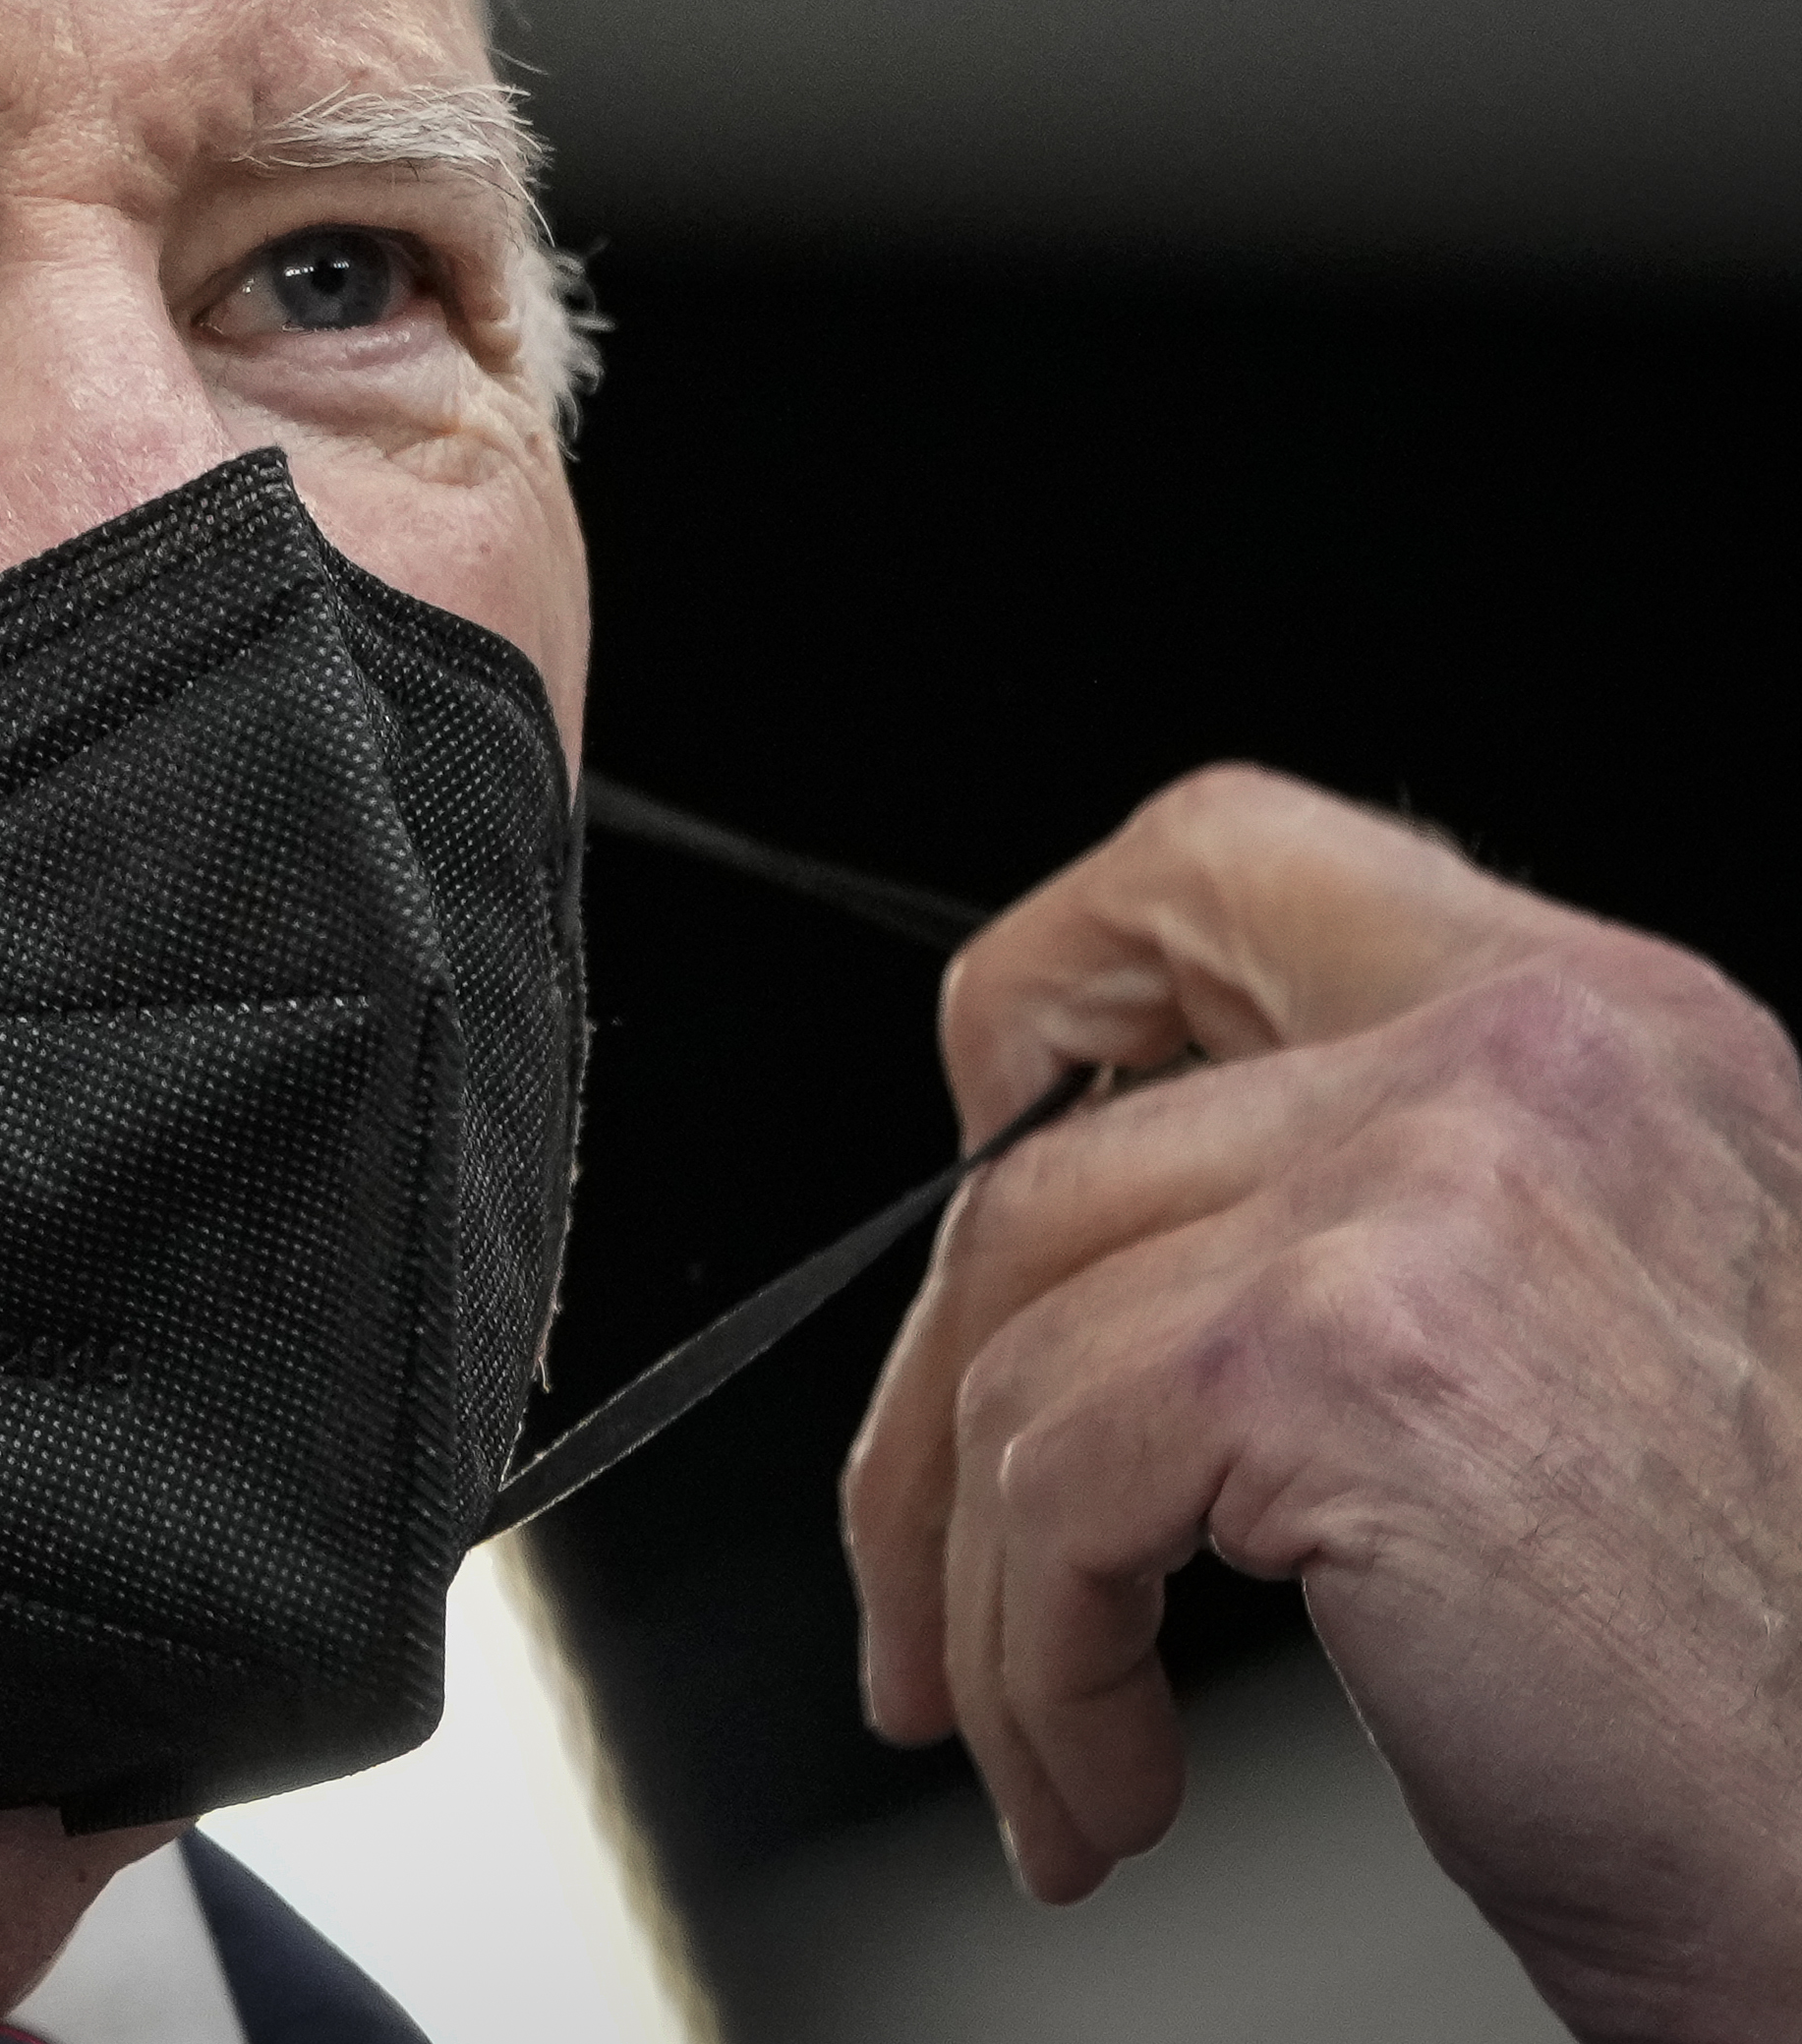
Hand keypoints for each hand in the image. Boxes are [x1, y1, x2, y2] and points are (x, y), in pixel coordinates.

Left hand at [843, 766, 1801, 2041]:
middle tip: (930, 1590)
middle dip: (933, 1412)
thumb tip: (1078, 1231)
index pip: (1219, 862)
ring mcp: (1427, 1196)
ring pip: (1013, 1356)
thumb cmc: (1750, 1664)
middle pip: (1046, 1166)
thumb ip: (1382, 1206)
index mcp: (1597, 1022)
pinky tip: (1110, 1788)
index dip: (1046, 987)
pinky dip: (1037, 1676)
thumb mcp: (1595, 1329)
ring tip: (1044, 1744)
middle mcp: (1525, 1063)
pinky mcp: (1335, 1364)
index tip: (970, 1145)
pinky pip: (1042, 1493)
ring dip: (986, 1598)